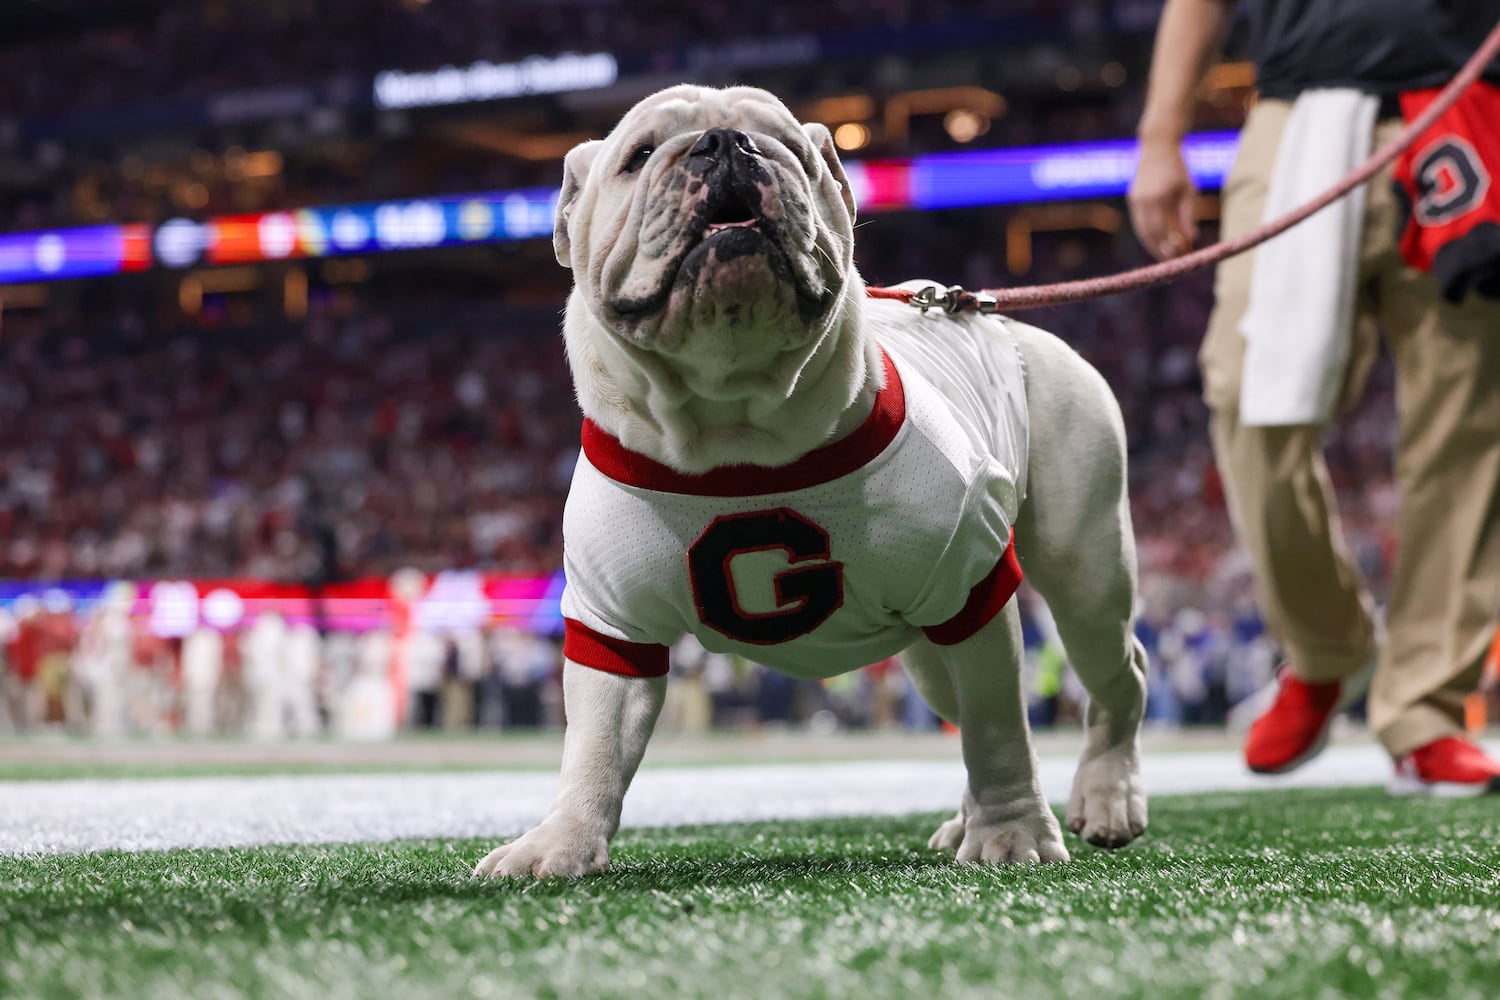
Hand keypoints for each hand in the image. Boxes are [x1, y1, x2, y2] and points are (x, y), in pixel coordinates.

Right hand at [1128, 138, 1198, 259]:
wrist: (1157, 147)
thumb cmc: (1178, 169)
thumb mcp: (1188, 190)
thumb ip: (1188, 215)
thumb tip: (1191, 239)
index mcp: (1159, 198)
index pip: (1165, 231)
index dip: (1172, 247)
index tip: (1182, 258)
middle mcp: (1143, 201)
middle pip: (1151, 235)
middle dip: (1161, 251)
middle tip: (1173, 263)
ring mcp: (1135, 201)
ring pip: (1142, 232)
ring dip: (1153, 246)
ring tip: (1165, 256)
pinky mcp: (1132, 200)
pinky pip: (1139, 224)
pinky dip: (1148, 235)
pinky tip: (1157, 242)